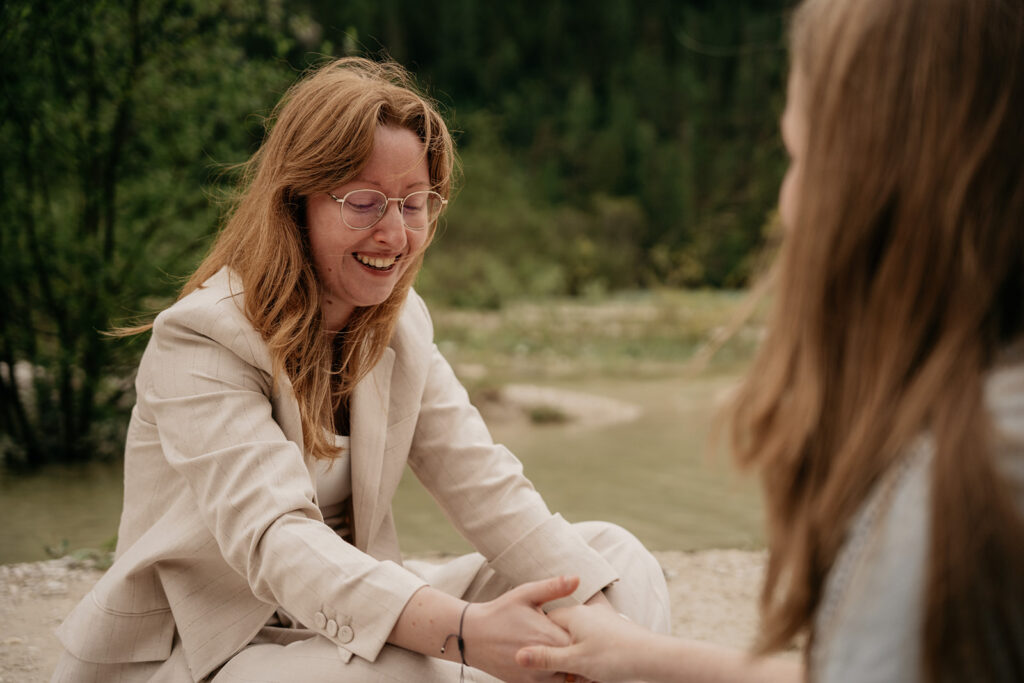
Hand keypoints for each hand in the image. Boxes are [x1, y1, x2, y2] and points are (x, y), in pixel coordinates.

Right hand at [463, 575, 580, 681]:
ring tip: (567, 654)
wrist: (470, 635)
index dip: (585, 638)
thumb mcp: (526, 594)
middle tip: (581, 645)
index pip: (581, 643)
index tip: (585, 631)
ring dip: (567, 667)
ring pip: (565, 678)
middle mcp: (543, 660)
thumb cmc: (500, 611)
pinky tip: (552, 663)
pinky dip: (555, 676)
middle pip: (575, 663)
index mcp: (548, 636)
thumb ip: (554, 587)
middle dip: (578, 654)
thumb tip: (578, 578)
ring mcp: (534, 675)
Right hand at [516, 603, 651, 682]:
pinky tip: (595, 669)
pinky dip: (589, 654)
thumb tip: (518, 656)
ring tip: (582, 673)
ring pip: (578, 637)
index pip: (547, 619)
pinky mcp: (613, 630)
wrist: (653, 656)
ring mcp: (601, 619)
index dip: (540, 638)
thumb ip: (545, 657)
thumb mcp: (575, 660)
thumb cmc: (614, 656)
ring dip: (575, 655)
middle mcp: (587, 613)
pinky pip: (592, 640)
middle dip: (559, 649)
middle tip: (564, 669)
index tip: (538, 656)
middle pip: (562, 629)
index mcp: (574, 614)